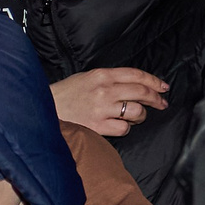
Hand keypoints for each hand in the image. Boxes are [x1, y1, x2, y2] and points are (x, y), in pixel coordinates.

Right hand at [51, 67, 168, 137]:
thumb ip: (107, 79)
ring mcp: (101, 109)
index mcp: (101, 75)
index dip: (154, 81)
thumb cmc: (63, 95)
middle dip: (155, 99)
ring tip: (135, 117)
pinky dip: (124, 128)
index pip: (136, 75)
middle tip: (161, 103)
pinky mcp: (97, 126)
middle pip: (141, 92)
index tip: (163, 87)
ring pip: (136, 112)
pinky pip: (124, 128)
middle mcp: (104, 90)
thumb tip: (133, 85)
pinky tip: (118, 126)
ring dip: (140, 116)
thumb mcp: (84, 78)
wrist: (41, 109)